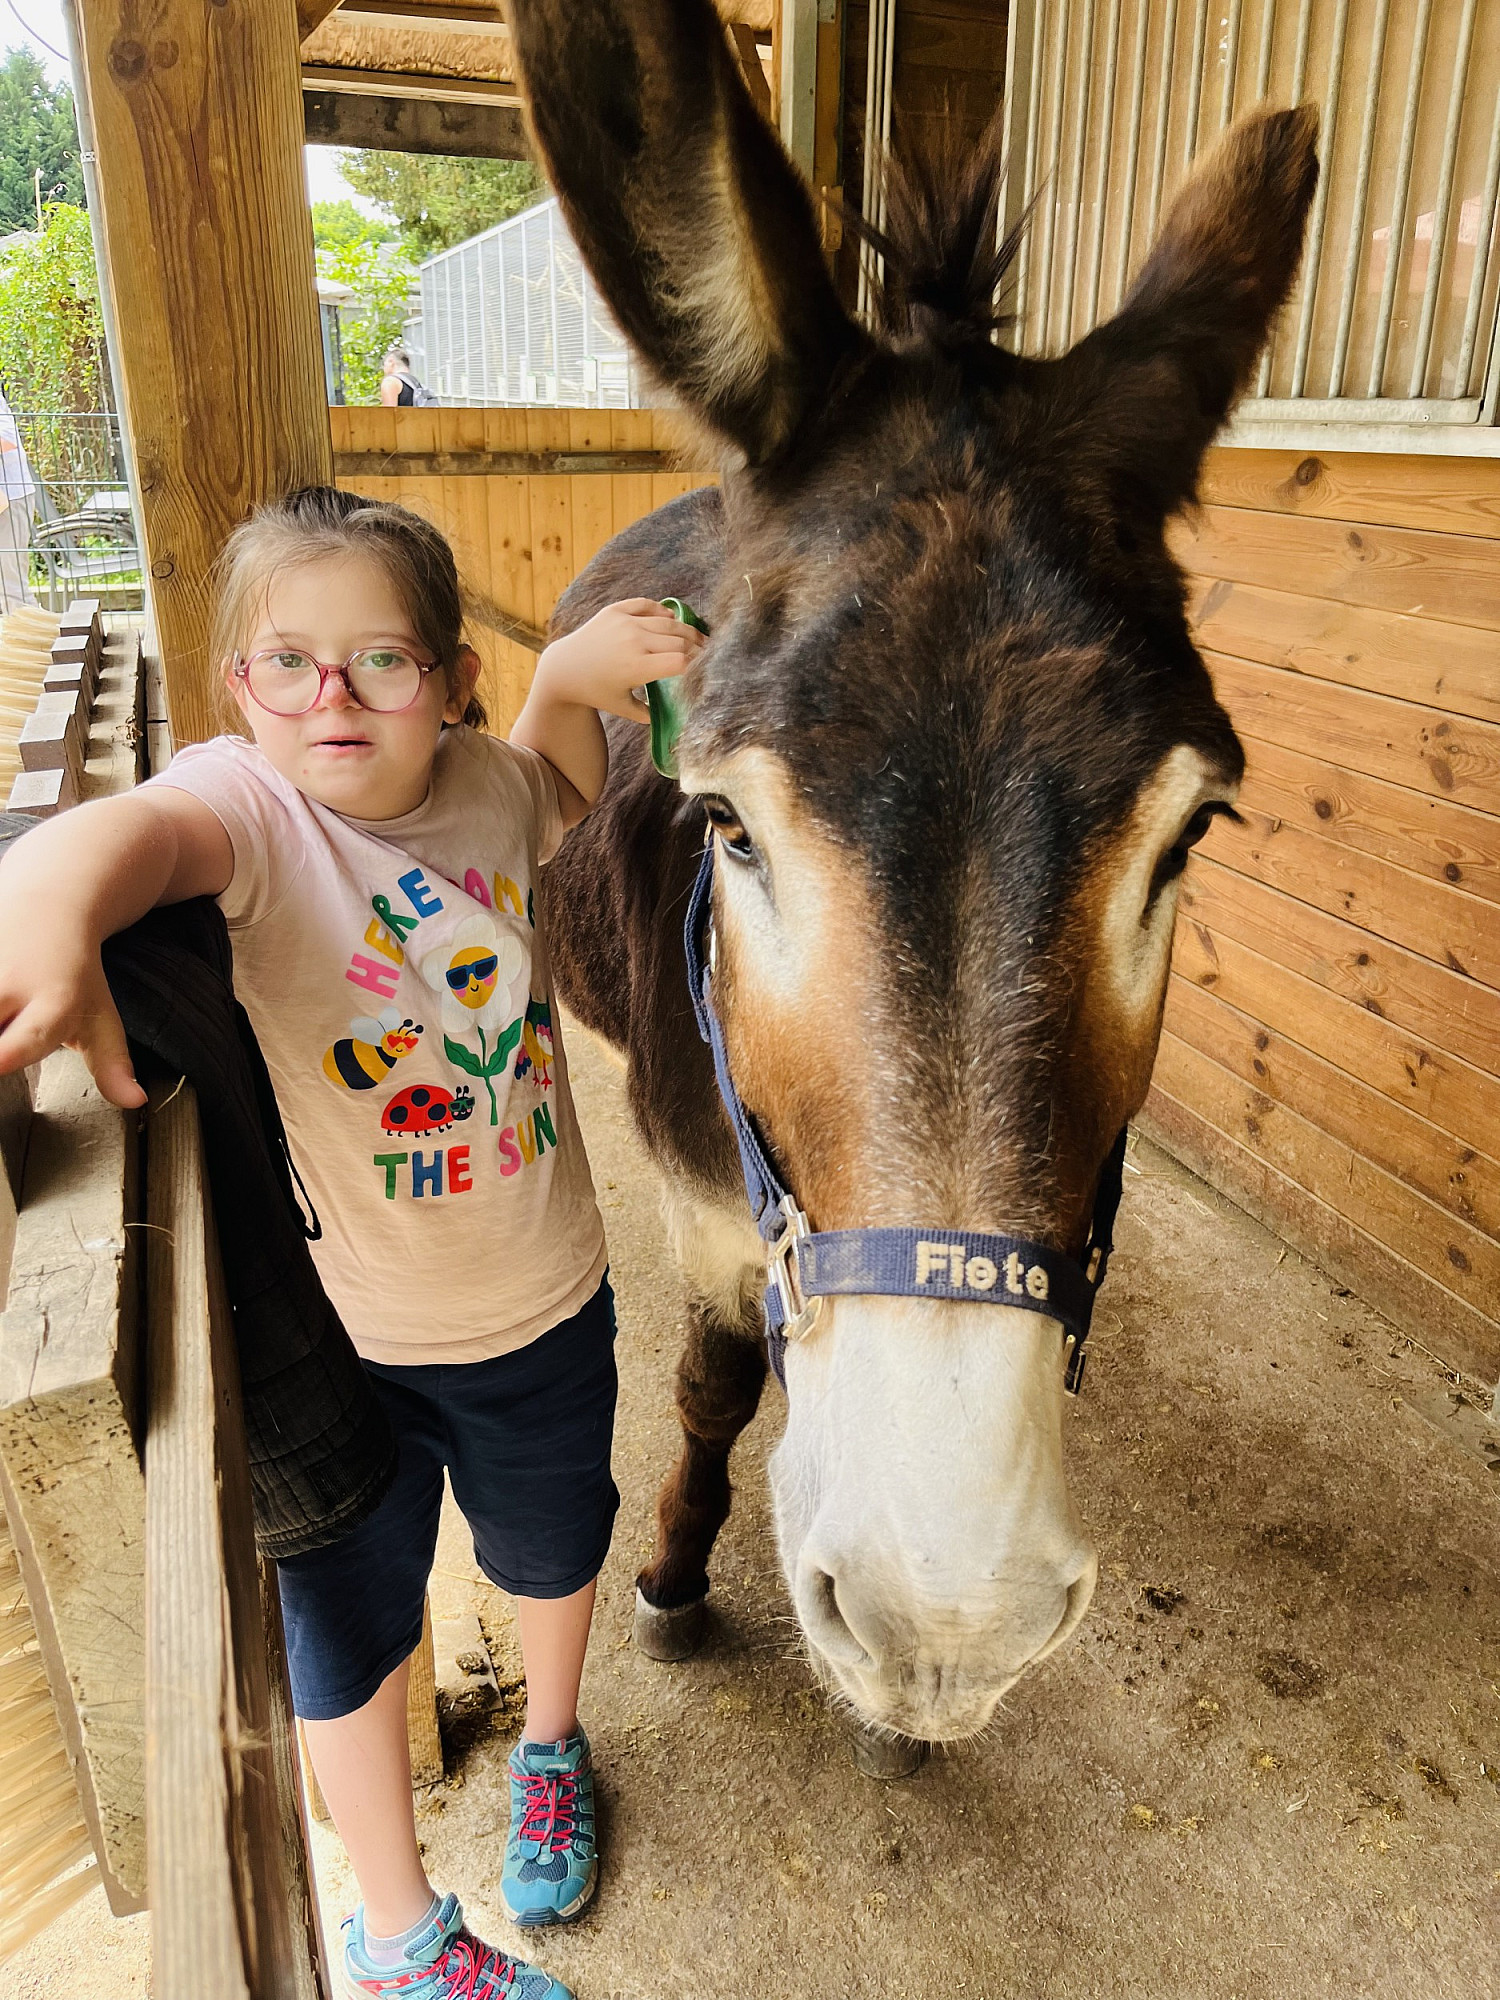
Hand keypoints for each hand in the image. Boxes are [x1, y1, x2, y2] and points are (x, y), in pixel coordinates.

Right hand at [0, 928, 143, 1108]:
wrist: (50, 907)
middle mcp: (10, 986)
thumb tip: (135, 1103)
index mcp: (53, 1006)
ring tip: (7, 1018)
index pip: (24, 1040)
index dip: (6, 1054)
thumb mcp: (101, 1020)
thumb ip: (112, 1066)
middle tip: (7, 1036)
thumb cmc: (76, 977)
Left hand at [534, 598, 705, 722]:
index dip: (695, 664)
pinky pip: (646, 605)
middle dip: (696, 647)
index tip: (703, 667)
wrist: (564, 668)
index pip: (680, 662)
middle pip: (678, 640)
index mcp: (637, 667)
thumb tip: (670, 717)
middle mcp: (633, 641)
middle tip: (707, 652)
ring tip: (695, 636)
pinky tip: (670, 618)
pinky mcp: (615, 611)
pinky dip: (661, 611)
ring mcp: (624, 623)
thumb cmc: (594, 691)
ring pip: (667, 622)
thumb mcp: (621, 707)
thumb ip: (647, 712)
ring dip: (685, 629)